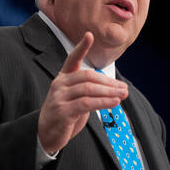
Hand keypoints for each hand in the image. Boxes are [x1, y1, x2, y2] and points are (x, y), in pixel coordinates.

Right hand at [38, 31, 127, 153]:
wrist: (46, 134)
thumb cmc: (65, 113)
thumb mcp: (76, 97)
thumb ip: (90, 89)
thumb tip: (116, 88)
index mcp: (64, 77)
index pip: (72, 58)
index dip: (81, 47)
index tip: (89, 35)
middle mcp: (60, 83)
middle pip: (88, 76)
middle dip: (108, 82)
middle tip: (124, 88)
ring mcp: (60, 97)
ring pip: (89, 89)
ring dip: (109, 92)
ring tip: (122, 95)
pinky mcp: (62, 111)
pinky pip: (86, 104)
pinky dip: (103, 102)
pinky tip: (114, 103)